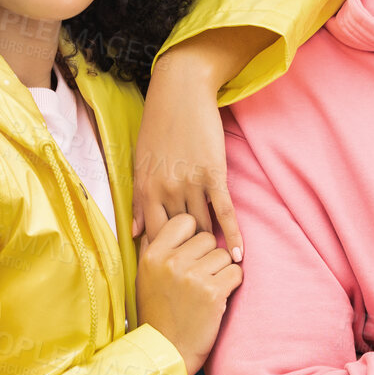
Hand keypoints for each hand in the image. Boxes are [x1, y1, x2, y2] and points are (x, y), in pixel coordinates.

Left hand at [133, 25, 275, 260]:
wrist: (180, 92)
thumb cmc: (159, 126)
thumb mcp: (141, 163)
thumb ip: (139, 200)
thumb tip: (135, 233)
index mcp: (146, 188)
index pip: (153, 235)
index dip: (162, 257)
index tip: (168, 276)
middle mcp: (166, 190)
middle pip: (178, 236)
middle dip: (185, 259)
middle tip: (193, 282)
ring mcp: (190, 183)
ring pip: (201, 226)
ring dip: (209, 248)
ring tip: (215, 272)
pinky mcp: (213, 175)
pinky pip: (224, 212)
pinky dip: (231, 236)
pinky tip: (238, 256)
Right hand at [136, 212, 242, 374]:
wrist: (166, 352)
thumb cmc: (158, 315)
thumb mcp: (145, 278)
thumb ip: (155, 249)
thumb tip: (168, 224)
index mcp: (153, 255)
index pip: (184, 221)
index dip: (193, 235)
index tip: (192, 253)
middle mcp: (172, 262)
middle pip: (207, 238)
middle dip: (209, 256)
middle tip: (200, 279)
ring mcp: (193, 277)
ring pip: (224, 255)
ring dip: (222, 271)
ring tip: (207, 291)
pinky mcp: (213, 293)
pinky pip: (236, 272)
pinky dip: (232, 284)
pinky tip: (219, 298)